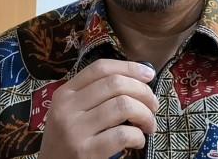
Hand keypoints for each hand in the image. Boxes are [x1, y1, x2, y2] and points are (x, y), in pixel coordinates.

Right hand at [37, 59, 158, 158]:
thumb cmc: (67, 142)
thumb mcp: (70, 113)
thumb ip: (93, 96)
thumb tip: (136, 80)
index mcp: (64, 93)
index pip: (100, 68)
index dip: (129, 67)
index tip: (149, 74)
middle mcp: (67, 108)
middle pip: (115, 83)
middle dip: (143, 92)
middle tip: (153, 106)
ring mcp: (75, 130)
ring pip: (123, 106)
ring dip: (145, 115)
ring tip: (149, 125)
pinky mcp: (85, 152)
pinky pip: (123, 134)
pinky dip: (138, 136)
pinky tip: (138, 141)